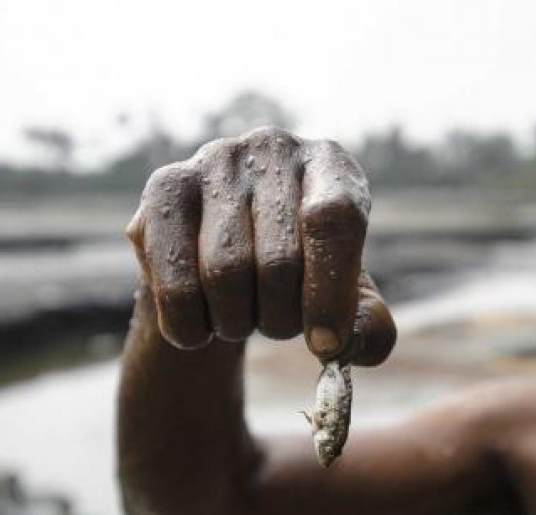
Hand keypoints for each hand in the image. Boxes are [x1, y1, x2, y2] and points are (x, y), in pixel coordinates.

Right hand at [125, 127, 395, 365]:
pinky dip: (189, 326)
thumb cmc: (300, 279)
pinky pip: (174, 282)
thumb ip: (371, 330)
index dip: (330, 293)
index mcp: (331, 165)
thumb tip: (342, 345)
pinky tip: (199, 327)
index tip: (327, 344)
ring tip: (242, 317)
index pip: (335, 219)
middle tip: (279, 326)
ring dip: (237, 323)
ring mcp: (213, 161)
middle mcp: (272, 147)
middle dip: (282, 318)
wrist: (224, 265)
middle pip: (278, 260)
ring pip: (224, 273)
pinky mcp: (164, 189)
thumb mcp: (348, 305)